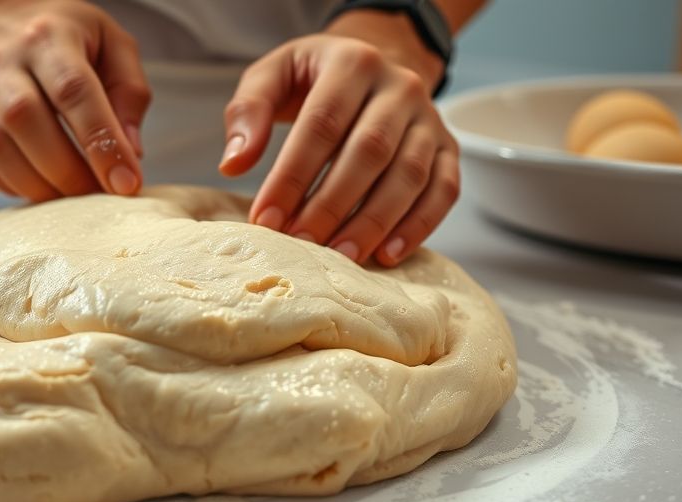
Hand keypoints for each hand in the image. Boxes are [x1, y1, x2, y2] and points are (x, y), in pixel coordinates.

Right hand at [0, 0, 149, 200]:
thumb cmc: (59, 35)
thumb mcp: (110, 42)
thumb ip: (129, 92)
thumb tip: (131, 151)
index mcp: (47, 37)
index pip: (73, 92)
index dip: (102, 143)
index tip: (126, 182)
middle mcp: (3, 63)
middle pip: (29, 122)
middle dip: (71, 172)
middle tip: (102, 194)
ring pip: (1, 149)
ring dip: (45, 186)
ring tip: (77, 194)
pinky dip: (19, 186)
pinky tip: (46, 184)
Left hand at [220, 26, 458, 266]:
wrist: (372, 63)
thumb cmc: (313, 79)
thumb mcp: (273, 75)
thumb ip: (248, 111)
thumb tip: (233, 164)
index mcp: (353, 62)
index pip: (322, 123)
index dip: (292, 176)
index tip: (266, 218)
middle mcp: (399, 86)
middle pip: (369, 151)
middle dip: (331, 204)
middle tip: (301, 243)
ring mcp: (429, 118)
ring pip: (409, 174)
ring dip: (374, 221)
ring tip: (340, 258)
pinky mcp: (448, 147)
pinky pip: (444, 190)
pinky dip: (419, 226)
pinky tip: (387, 255)